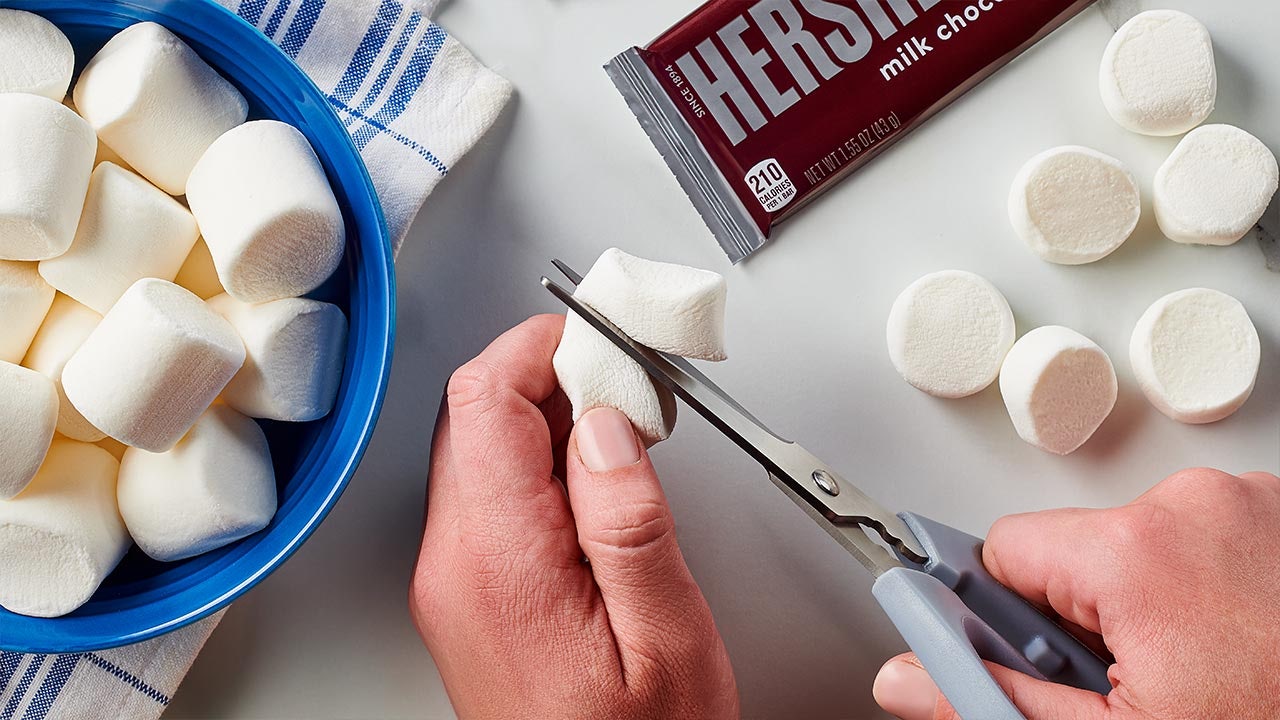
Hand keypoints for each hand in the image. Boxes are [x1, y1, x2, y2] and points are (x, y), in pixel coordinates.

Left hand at [410, 315, 738, 719]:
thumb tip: (603, 424)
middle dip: (548, 375)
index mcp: (497, 561)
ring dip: (547, 418)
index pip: (485, 400)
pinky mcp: (468, 591)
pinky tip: (596, 478)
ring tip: (624, 429)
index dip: (540, 348)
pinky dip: (540, 463)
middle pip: (475, 416)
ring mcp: (453, 578)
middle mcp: (455, 563)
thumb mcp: (666, 635)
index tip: (599, 339)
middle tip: (625, 380)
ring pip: (480, 450)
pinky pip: (491, 495)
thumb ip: (629, 519)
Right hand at [873, 467, 1279, 719]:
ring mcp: (1256, 504)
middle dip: (1087, 618)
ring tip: (1202, 668)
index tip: (1028, 655)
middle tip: (1138, 683)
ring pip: (1144, 546)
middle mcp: (1197, 505)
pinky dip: (1209, 587)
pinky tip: (1237, 644)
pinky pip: (1207, 537)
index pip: (1005, 550)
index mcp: (1139, 553)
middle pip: (1078, 550)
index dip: (1007, 618)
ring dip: (1152, 604)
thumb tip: (909, 679)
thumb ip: (993, 702)